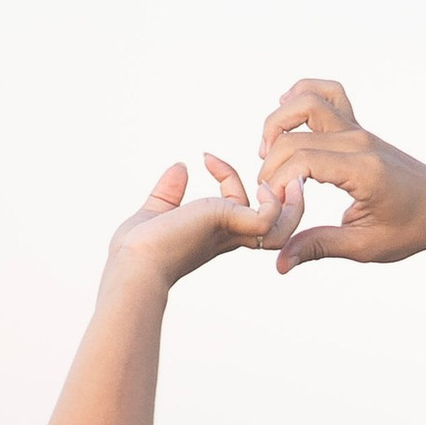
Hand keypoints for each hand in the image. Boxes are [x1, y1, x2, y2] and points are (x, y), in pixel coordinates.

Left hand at [105, 157, 299, 290]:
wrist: (133, 268)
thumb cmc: (135, 253)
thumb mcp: (155, 211)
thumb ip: (169, 191)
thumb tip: (180, 166)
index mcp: (211, 235)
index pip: (238, 208)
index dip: (229, 178)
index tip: (205, 157)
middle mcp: (225, 237)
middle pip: (272, 225)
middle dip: (285, 202)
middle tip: (287, 176)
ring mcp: (231, 233)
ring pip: (281, 225)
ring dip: (292, 202)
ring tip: (289, 178)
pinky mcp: (232, 226)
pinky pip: (270, 217)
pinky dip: (273, 202)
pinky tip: (260, 186)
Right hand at [257, 78, 425, 273]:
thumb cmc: (411, 230)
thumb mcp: (366, 246)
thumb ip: (320, 247)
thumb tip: (280, 263)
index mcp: (364, 171)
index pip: (302, 162)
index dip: (277, 184)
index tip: (275, 209)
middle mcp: (360, 142)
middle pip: (294, 137)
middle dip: (270, 166)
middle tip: (269, 195)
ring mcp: (360, 130)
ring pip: (307, 102)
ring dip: (277, 123)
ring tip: (267, 154)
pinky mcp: (359, 127)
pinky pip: (328, 94)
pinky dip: (302, 95)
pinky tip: (287, 118)